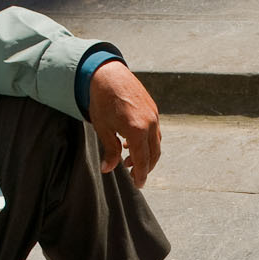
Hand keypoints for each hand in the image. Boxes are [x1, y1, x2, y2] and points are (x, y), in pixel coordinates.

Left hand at [86, 60, 162, 186]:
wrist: (108, 74)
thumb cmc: (102, 100)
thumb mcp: (103, 128)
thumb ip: (110, 150)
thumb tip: (108, 169)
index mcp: (137, 130)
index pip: (143, 160)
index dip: (141, 175)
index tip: (138, 185)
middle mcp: (150, 123)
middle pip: (153, 154)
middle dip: (145, 168)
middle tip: (134, 176)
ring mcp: (154, 115)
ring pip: (156, 143)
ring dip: (146, 155)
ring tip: (129, 160)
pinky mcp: (152, 109)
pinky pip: (154, 131)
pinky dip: (147, 141)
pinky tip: (131, 142)